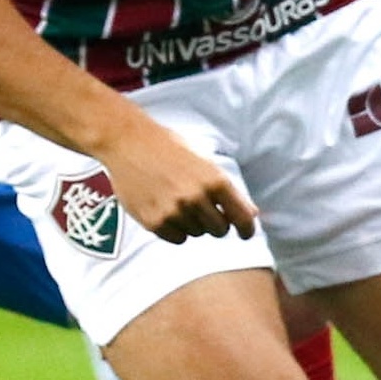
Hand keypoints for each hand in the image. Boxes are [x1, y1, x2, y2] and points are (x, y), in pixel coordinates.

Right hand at [97, 110, 258, 243]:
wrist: (127, 141)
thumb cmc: (168, 147)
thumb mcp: (203, 161)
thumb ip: (228, 190)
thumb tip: (253, 213)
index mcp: (214, 180)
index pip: (241, 217)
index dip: (246, 229)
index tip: (245, 234)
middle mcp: (197, 198)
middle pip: (219, 230)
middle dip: (216, 223)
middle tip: (204, 210)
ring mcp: (175, 211)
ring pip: (196, 234)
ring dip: (192, 224)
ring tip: (178, 201)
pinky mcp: (154, 221)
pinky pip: (176, 238)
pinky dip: (174, 229)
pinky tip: (165, 210)